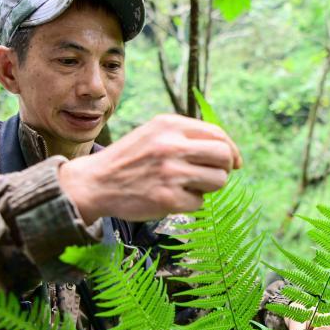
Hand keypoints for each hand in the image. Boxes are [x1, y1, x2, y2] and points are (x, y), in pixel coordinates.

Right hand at [58, 114, 241, 223]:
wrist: (95, 183)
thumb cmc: (129, 159)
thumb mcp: (153, 134)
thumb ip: (185, 136)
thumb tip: (228, 152)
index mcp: (169, 125)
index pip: (217, 134)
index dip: (232, 150)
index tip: (235, 162)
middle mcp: (171, 145)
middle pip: (224, 156)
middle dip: (225, 169)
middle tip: (212, 176)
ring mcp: (170, 173)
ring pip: (218, 181)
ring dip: (208, 188)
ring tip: (187, 186)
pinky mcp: (168, 198)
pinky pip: (199, 203)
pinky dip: (190, 203)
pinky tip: (170, 198)